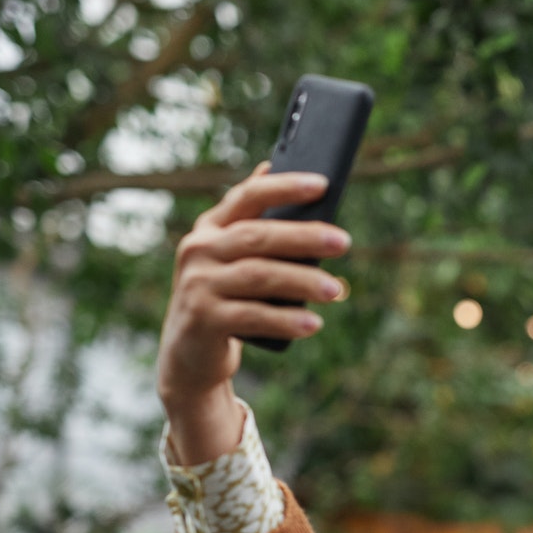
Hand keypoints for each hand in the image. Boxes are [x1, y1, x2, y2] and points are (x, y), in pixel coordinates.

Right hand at [157, 164, 352, 462]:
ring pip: (258, 276)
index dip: (284, 188)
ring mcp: (199, 284)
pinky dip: (285, 320)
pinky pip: (252, 316)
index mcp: (211, 228)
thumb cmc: (226, 299)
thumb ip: (257, 227)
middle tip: (343, 242)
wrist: (189, 354)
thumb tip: (289, 179)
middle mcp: (199, 250)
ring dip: (302, 282)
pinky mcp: (204, 319)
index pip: (248, 197)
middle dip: (304, 237)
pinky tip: (312, 323)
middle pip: (257, 237)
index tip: (322, 184)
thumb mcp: (234, 261)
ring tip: (335, 290)